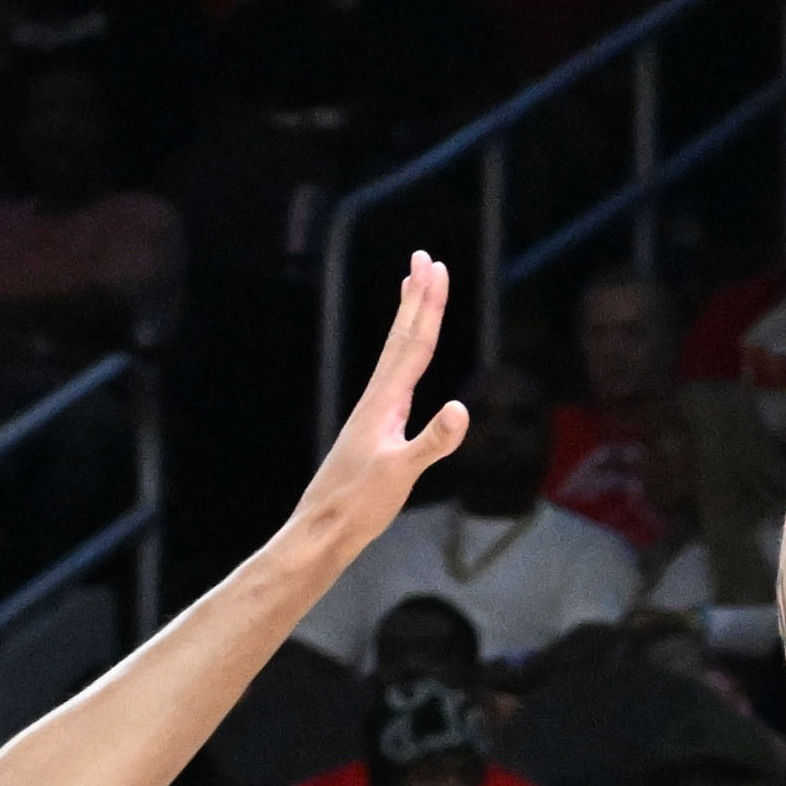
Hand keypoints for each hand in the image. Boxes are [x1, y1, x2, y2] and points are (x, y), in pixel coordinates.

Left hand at [287, 251, 472, 554]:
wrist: (324, 526)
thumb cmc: (359, 503)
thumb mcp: (401, 474)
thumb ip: (432, 442)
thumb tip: (461, 410)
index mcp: (386, 401)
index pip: (414, 343)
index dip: (428, 305)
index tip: (435, 268)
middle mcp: (377, 398)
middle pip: (402, 337)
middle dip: (417, 297)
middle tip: (425, 258)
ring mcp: (374, 411)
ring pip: (395, 354)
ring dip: (407, 320)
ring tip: (412, 290)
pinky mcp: (374, 428)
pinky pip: (394, 378)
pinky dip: (402, 357)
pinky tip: (405, 364)